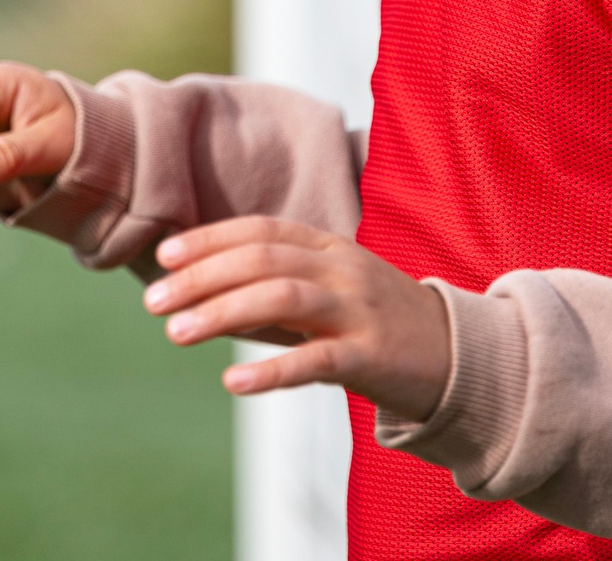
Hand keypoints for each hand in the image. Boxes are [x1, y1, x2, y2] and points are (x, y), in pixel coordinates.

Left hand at [142, 217, 451, 422]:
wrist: (458, 356)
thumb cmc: (373, 324)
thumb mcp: (324, 296)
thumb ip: (270, 294)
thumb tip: (197, 297)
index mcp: (329, 246)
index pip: (261, 230)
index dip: (209, 239)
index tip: (164, 256)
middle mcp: (342, 269)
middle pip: (263, 260)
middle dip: (201, 277)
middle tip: (153, 302)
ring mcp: (360, 309)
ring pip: (283, 297)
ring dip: (222, 313)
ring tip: (176, 333)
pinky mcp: (373, 355)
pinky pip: (317, 359)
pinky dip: (271, 370)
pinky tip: (233, 382)